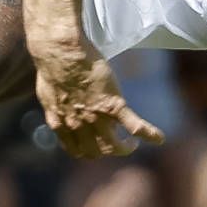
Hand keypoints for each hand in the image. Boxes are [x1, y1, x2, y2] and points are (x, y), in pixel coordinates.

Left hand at [35, 41, 158, 157]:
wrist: (61, 53)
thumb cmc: (52, 67)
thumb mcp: (48, 95)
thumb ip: (55, 108)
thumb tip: (56, 111)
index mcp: (62, 124)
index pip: (77, 151)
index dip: (88, 151)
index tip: (94, 145)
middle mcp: (79, 126)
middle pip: (97, 153)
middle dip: (107, 151)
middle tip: (116, 143)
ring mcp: (97, 118)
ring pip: (114, 147)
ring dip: (125, 148)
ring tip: (132, 143)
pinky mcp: (113, 105)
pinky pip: (133, 125)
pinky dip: (149, 134)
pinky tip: (158, 138)